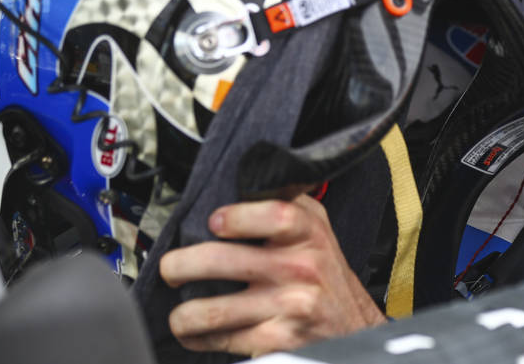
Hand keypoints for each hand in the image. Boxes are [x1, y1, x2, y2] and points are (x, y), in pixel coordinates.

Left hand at [159, 194, 386, 355]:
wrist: (351, 326)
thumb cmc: (325, 275)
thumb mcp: (317, 229)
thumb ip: (287, 204)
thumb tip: (240, 183)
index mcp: (308, 234)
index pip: (274, 215)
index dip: (236, 217)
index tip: (213, 222)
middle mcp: (300, 268)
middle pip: (221, 260)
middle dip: (179, 266)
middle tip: (171, 269)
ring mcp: (289, 306)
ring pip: (211, 310)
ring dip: (182, 313)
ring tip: (179, 310)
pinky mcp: (278, 340)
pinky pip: (222, 340)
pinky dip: (198, 339)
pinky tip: (197, 333)